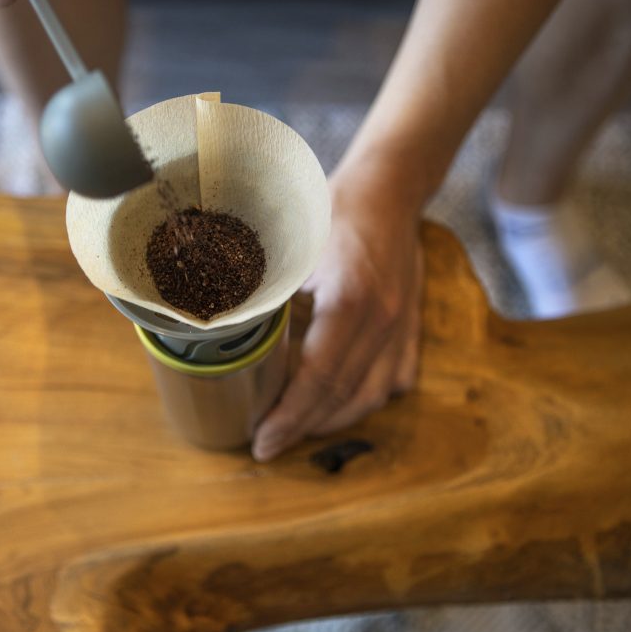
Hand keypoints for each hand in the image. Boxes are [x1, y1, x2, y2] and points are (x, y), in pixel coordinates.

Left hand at [252, 159, 422, 461]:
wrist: (389, 188)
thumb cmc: (330, 210)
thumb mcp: (288, 244)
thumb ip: (262, 290)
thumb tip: (217, 329)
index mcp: (349, 301)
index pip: (318, 379)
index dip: (288, 418)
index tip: (261, 441)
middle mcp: (383, 321)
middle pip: (343, 395)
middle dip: (303, 428)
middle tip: (268, 443)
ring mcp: (404, 327)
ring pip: (372, 395)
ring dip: (334, 420)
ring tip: (298, 428)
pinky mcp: (412, 327)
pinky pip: (394, 380)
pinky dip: (364, 399)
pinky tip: (339, 405)